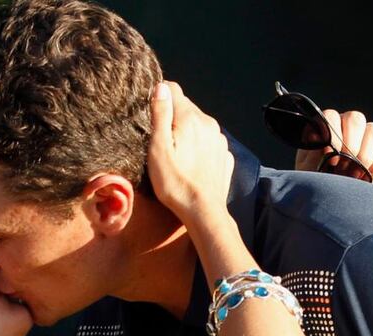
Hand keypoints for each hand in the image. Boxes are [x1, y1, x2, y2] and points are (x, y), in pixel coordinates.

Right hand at [147, 81, 233, 221]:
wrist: (203, 211)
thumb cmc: (174, 183)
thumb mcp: (158, 149)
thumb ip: (160, 115)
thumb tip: (161, 87)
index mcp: (190, 118)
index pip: (173, 89)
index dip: (158, 97)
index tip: (148, 113)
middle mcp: (209, 123)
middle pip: (186, 107)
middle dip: (172, 116)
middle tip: (159, 139)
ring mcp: (219, 139)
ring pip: (198, 123)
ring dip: (186, 130)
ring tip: (175, 153)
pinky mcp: (224, 154)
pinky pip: (208, 140)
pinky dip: (198, 144)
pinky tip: (190, 162)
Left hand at [295, 110, 372, 182]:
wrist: (327, 196)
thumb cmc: (313, 179)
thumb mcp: (306, 168)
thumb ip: (312, 153)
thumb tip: (320, 138)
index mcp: (324, 127)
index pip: (331, 115)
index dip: (332, 133)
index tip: (329, 153)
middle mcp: (346, 128)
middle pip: (355, 118)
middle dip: (350, 142)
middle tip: (341, 164)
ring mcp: (365, 138)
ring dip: (364, 153)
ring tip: (352, 172)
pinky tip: (364, 175)